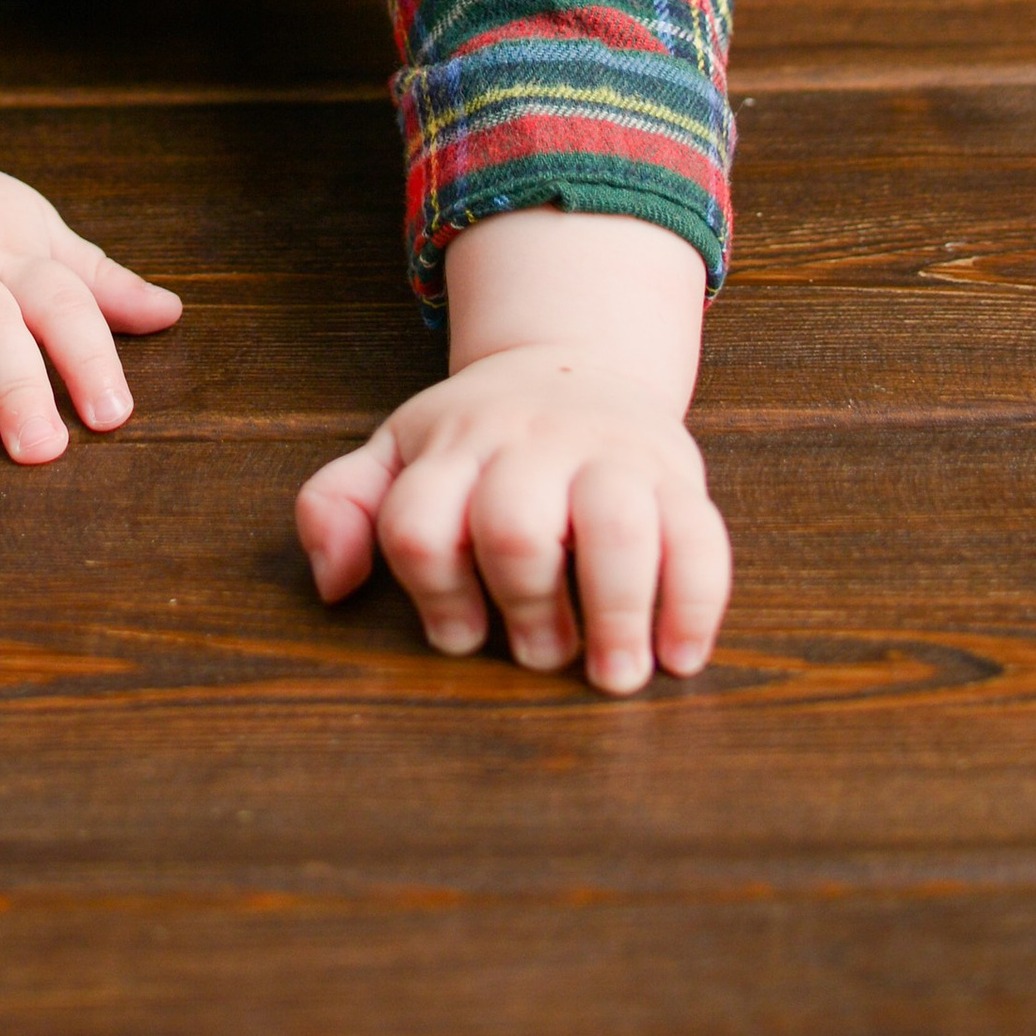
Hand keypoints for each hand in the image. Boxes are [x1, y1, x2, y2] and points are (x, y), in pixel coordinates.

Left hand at [294, 208, 728, 693]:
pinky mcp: (679, 477)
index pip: (420, 522)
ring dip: (615, 614)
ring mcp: (611, 456)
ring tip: (612, 673)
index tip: (460, 632)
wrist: (576, 362)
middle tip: (539, 654)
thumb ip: (343, 505)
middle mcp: (532, 445)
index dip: (432, 592)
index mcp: (455, 447)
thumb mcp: (398, 452)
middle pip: (515, 528)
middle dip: (524, 606)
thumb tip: (334, 586)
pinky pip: (701, 538)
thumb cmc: (478, 438)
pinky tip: (679, 655)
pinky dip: (695, 604)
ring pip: (615, 526)